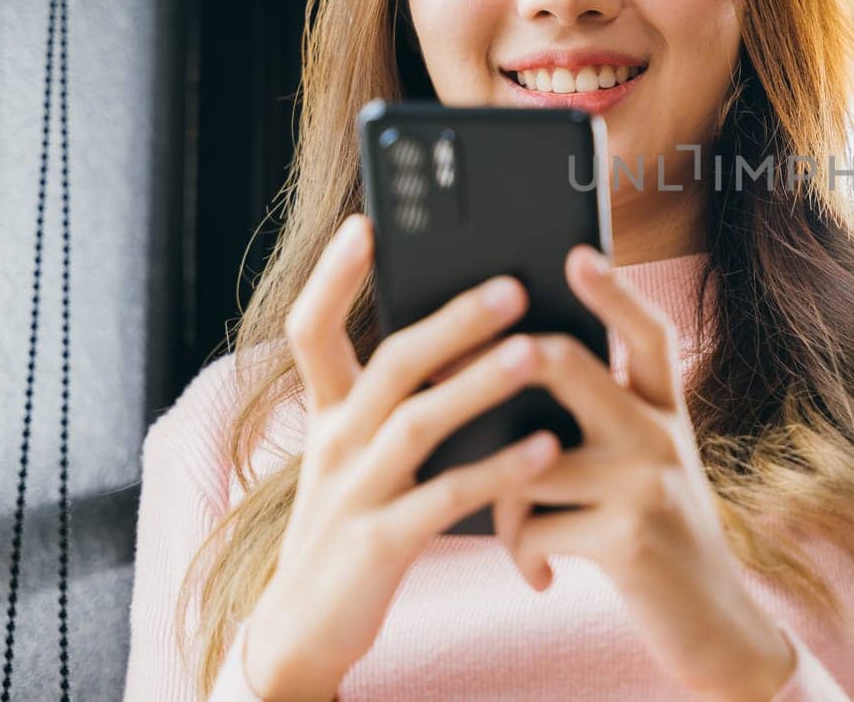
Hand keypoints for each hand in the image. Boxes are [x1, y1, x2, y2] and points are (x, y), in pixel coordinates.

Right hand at [242, 215, 559, 698]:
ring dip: (480, 384)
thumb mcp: (361, 454)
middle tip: (511, 284)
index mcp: (331, 412)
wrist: (308, 629)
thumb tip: (473, 331)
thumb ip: (402, 398)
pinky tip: (545, 448)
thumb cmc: (355, 522)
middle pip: (391, 363)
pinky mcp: (379, 543)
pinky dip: (496, 471)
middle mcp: (336, 441)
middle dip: (452, 320)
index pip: (312, 330)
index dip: (334, 276)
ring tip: (536, 353)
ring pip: (419, 423)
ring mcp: (354, 492)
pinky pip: (445, 497)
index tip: (367, 224)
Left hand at [493, 245, 796, 701]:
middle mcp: (662, 435)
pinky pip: (534, 526)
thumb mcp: (647, 466)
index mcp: (664, 410)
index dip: (613, 292)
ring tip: (512, 528)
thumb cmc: (657, 532)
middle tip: (463, 366)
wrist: (712, 621)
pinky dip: (520, 553)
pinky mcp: (628, 540)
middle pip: (572, 368)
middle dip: (506, 360)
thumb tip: (518, 375)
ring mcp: (647, 484)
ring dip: (499, 498)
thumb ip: (604, 420)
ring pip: (529, 461)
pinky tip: (537, 574)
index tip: (577, 254)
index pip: (644, 334)